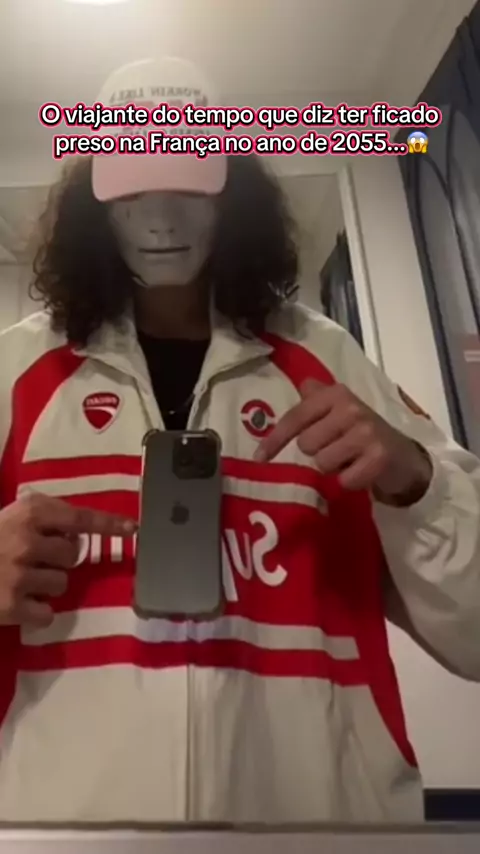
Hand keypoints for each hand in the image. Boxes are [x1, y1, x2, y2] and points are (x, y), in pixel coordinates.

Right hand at [0, 493, 135, 628]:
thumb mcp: (10, 516)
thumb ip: (43, 517)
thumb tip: (79, 533)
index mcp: (28, 513)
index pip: (79, 517)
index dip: (108, 523)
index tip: (132, 528)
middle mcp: (27, 541)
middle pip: (73, 555)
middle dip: (58, 560)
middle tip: (32, 560)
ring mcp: (20, 575)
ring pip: (62, 584)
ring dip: (46, 587)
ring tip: (18, 582)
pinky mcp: (11, 607)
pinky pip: (47, 614)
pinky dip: (35, 613)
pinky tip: (17, 603)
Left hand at [254, 379, 432, 503]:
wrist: (403, 455)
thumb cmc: (362, 432)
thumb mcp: (339, 410)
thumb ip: (317, 398)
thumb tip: (302, 383)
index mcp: (336, 395)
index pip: (296, 417)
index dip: (275, 440)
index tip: (260, 458)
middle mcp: (351, 408)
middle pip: (306, 444)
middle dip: (316, 453)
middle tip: (335, 450)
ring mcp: (366, 432)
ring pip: (322, 462)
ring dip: (332, 468)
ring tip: (348, 460)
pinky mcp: (379, 457)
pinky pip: (344, 479)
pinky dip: (348, 481)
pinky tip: (359, 472)